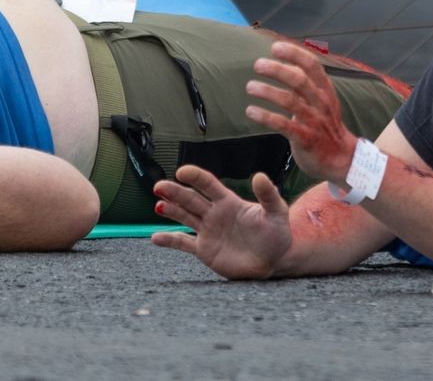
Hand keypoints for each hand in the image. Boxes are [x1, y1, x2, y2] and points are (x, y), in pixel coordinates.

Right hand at [151, 165, 291, 279]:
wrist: (273, 261)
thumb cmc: (276, 234)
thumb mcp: (276, 213)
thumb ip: (268, 195)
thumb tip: (260, 176)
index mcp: (229, 202)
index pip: (209, 185)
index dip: (196, 177)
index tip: (182, 171)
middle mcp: (215, 213)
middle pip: (191, 199)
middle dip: (175, 192)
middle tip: (160, 186)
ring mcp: (208, 231)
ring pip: (184, 217)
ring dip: (170, 210)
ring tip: (158, 205)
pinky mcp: (204, 250)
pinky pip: (183, 244)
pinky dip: (169, 240)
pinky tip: (155, 238)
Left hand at [244, 40, 356, 182]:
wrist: (341, 159)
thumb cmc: (325, 126)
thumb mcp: (321, 102)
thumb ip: (304, 85)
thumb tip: (283, 64)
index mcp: (326, 91)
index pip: (312, 66)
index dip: (294, 54)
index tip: (275, 47)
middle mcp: (321, 104)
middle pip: (299, 80)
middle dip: (277, 70)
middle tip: (258, 64)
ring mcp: (314, 122)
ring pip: (290, 101)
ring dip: (268, 91)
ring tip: (250, 86)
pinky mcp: (305, 139)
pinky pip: (283, 125)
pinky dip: (265, 116)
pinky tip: (251, 111)